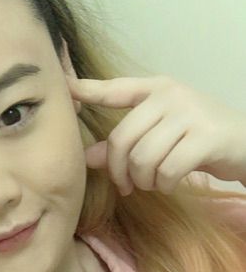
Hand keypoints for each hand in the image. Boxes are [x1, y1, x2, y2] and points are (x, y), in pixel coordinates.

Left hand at [67, 75, 245, 195]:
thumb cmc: (195, 138)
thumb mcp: (158, 136)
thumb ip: (125, 143)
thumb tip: (88, 158)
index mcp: (154, 89)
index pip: (114, 89)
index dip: (86, 89)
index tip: (65, 87)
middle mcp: (169, 95)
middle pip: (120, 139)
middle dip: (119, 170)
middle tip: (126, 184)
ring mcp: (189, 113)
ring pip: (142, 157)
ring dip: (142, 180)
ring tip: (151, 182)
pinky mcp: (206, 136)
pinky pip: (167, 169)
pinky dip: (163, 184)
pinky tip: (169, 182)